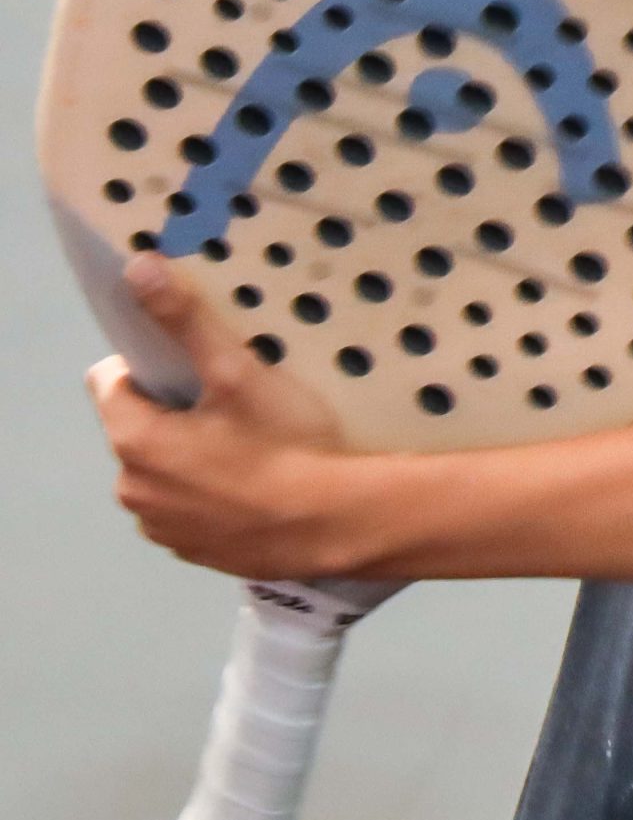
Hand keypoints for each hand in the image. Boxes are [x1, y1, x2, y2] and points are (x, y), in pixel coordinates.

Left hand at [86, 257, 381, 581]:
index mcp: (133, 441)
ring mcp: (163, 527)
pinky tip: (256, 488)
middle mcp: (133, 489)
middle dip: (173, 413)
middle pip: (138, 428)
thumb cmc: (284, 444)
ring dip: (190, 457)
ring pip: (164, 472)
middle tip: (234, 403)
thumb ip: (184, 320)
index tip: (199, 365)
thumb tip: (137, 266)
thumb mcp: (238, 373)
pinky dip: (211, 496)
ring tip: (250, 447)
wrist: (337, 524)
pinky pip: (188, 509)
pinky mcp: (195, 553)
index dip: (148, 365)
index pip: (109, 383)